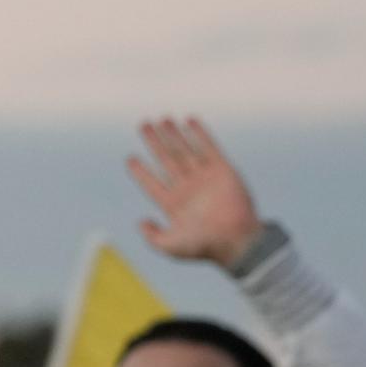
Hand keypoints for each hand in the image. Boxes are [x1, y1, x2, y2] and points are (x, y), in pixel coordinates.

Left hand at [127, 117, 261, 268]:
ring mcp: (204, 178)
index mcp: (173, 205)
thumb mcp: (169, 246)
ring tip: (162, 119)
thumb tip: (140, 222)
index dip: (140, 171)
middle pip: (166, 160)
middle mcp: (187, 188)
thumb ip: (152, 236)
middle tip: (143, 125)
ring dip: (174, 135)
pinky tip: (189, 120)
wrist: (235, 241)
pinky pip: (209, 147)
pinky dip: (199, 134)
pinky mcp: (223, 170)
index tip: (129, 158)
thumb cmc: (203, 247)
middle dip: (155, 143)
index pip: (152, 183)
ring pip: (185, 151)